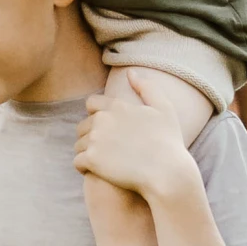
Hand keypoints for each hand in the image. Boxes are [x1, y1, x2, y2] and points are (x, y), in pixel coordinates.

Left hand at [75, 77, 199, 203]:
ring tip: (102, 162)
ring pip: (79, 145)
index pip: (91, 104)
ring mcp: (96, 139)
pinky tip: (95, 172)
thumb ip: (147, 87)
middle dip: (91, 136)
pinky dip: (84, 167)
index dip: (96, 116)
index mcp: (118, 106)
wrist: (167, 173)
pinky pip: (77, 162)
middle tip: (106, 150)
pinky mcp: (92, 159)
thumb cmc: (169, 142)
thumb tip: (131, 72)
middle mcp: (103, 119)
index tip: (107, 130)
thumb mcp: (164, 109)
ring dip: (87, 153)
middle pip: (82, 126)